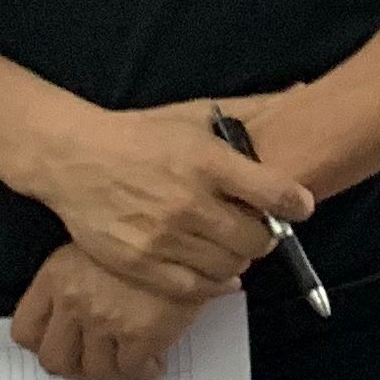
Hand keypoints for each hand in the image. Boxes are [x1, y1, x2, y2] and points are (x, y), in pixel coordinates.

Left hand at [9, 245, 211, 379]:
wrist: (193, 228)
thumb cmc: (149, 231)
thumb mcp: (98, 244)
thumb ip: (78, 281)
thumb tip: (74, 322)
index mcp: (56, 275)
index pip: (25, 331)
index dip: (46, 344)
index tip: (66, 345)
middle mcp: (74, 300)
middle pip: (56, 359)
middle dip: (79, 368)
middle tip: (100, 364)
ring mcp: (105, 319)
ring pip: (96, 371)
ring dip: (115, 374)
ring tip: (132, 366)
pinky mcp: (140, 333)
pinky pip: (132, 370)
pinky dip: (143, 373)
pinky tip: (154, 363)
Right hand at [20, 101, 312, 299]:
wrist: (76, 158)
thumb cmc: (142, 135)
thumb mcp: (197, 115)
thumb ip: (252, 110)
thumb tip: (303, 92)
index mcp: (208, 162)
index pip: (276, 193)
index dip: (296, 204)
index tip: (299, 206)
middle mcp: (188, 203)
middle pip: (256, 239)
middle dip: (266, 235)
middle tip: (260, 228)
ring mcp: (162, 238)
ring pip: (229, 266)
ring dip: (239, 258)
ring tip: (231, 244)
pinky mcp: (139, 264)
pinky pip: (194, 288)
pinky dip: (214, 283)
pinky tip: (216, 269)